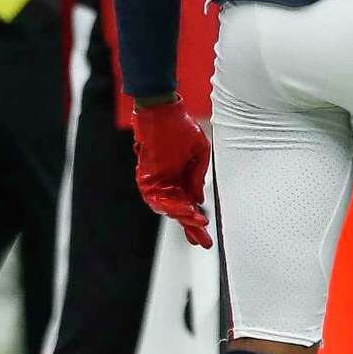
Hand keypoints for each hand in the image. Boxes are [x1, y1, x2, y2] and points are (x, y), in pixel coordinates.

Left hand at [132, 97, 211, 247]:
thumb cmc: (181, 128)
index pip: (188, 207)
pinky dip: (171, 206)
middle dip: (191, 228)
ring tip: (197, 222)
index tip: (206, 240)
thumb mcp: (199, 154)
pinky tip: (187, 210)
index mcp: (180, 179)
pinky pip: (157, 199)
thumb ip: (197, 178)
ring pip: (168, 208)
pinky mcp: (146, 178)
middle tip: (203, 242)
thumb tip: (197, 201)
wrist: (162, 111)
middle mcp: (167, 184)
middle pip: (178, 213)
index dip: (196, 223)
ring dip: (183, 217)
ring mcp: (156, 182)